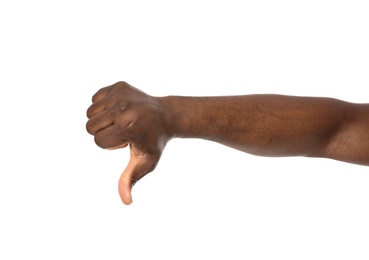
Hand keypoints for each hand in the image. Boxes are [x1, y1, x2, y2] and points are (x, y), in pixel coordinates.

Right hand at [86, 82, 170, 204]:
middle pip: (90, 126)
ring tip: (121, 120)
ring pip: (90, 112)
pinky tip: (119, 110)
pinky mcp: (119, 85)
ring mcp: (121, 95)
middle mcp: (124, 109)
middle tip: (123, 130)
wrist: (167, 116)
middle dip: (103, 132)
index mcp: (129, 128)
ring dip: (102, 119)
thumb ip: (131, 180)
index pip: (98, 141)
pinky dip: (103, 105)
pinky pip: (95, 98)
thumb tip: (126, 202)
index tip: (126, 141)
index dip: (110, 145)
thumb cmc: (154, 142)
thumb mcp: (146, 162)